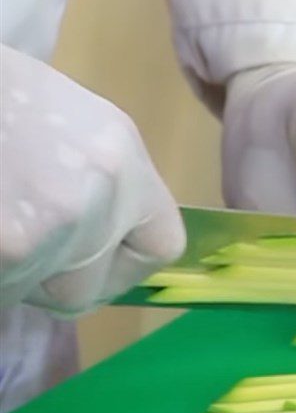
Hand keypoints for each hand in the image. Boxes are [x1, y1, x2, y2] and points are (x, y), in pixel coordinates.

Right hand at [0, 46, 185, 313]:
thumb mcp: (61, 120)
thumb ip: (93, 184)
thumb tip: (94, 248)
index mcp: (121, 156)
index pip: (161, 246)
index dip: (121, 266)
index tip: (89, 266)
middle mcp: (98, 194)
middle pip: (85, 288)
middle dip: (45, 281)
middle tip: (12, 238)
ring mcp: (46, 227)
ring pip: (28, 292)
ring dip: (5, 272)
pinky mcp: (7, 250)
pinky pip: (2, 289)